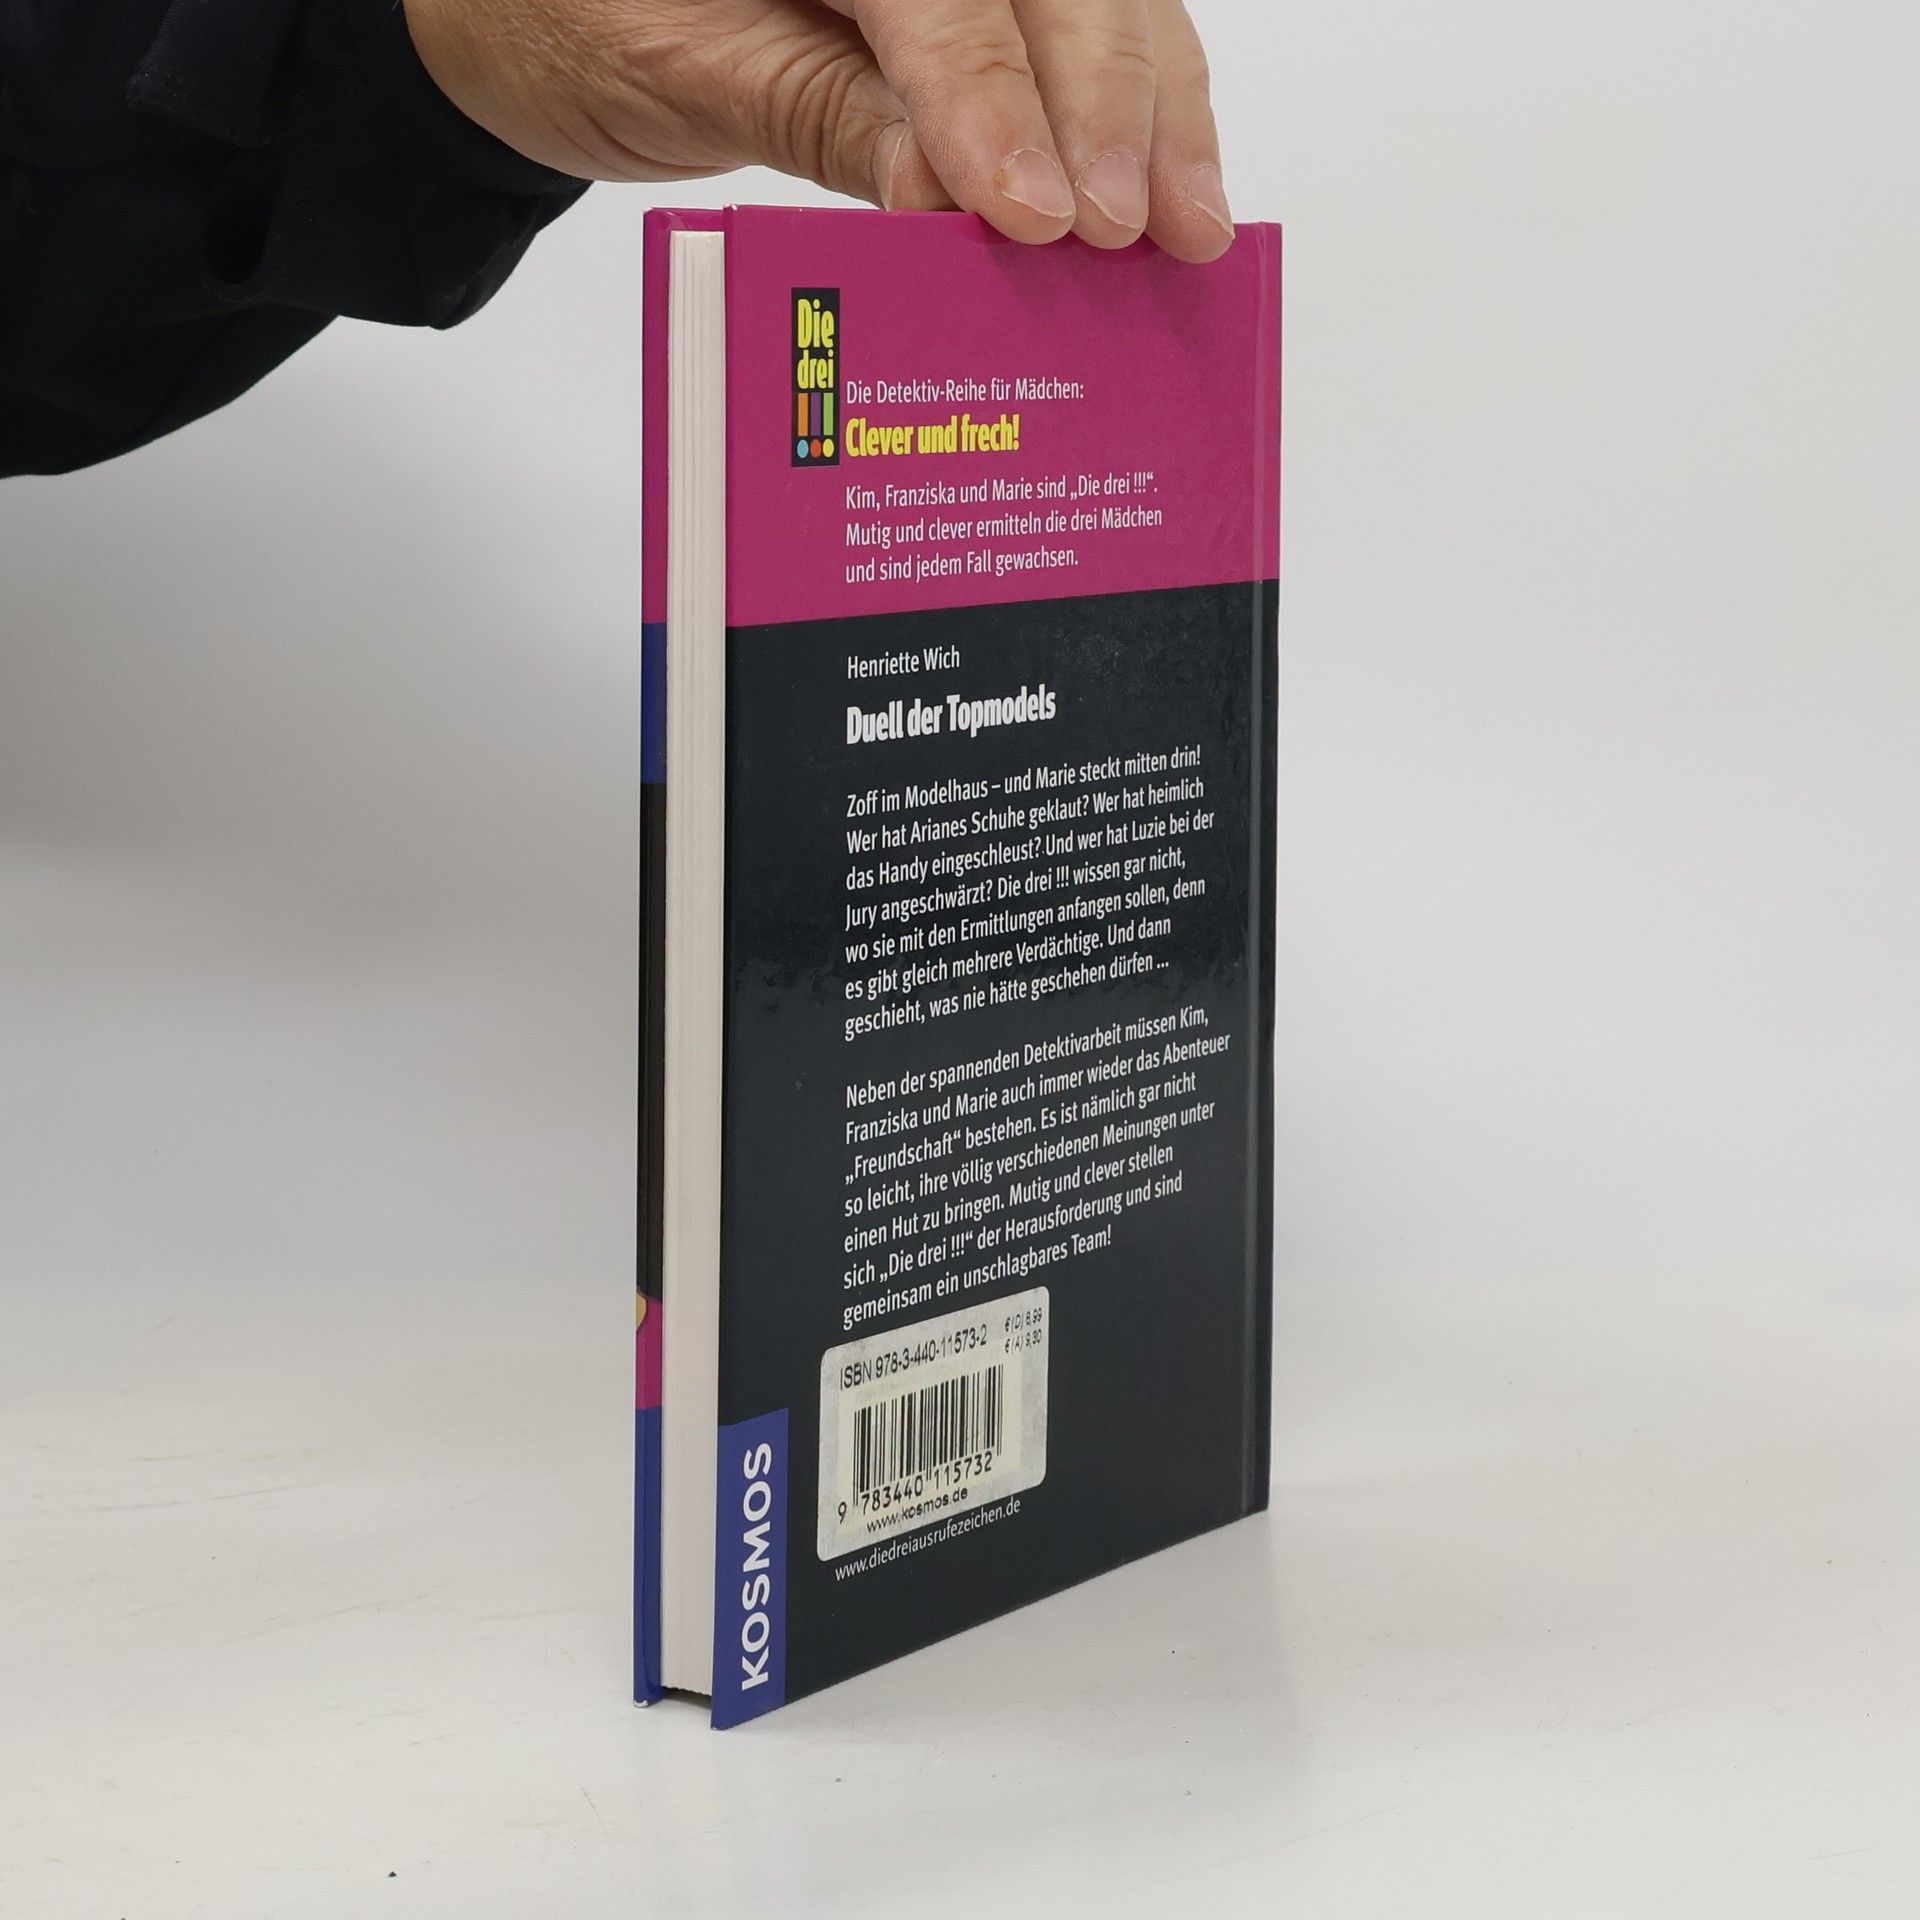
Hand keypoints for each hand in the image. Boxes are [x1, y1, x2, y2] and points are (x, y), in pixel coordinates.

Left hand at [402, 0, 1235, 261]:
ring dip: (1152, 104)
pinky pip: (1066, 24)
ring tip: (1188, 220)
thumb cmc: (565, 19)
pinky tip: (1168, 172)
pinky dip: (1127, 100)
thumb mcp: (671, 69)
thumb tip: (947, 194)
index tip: (1039, 214)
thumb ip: (814, 114)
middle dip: (1107, 101)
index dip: (996, 98)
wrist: (531, 7)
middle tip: (1136, 227)